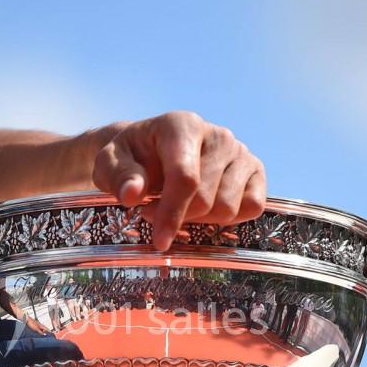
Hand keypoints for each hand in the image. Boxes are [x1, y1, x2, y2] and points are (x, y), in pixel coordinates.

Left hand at [91, 111, 266, 249]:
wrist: (149, 149)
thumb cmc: (130, 157)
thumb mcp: (110, 163)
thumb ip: (118, 176)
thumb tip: (132, 194)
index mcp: (182, 125)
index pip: (185, 177)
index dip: (172, 213)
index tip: (159, 241)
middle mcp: (218, 135)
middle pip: (206, 199)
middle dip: (178, 217)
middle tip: (153, 212)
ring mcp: (240, 152)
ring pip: (228, 208)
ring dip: (200, 219)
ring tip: (177, 207)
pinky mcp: (255, 170)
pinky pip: (253, 207)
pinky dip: (229, 219)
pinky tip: (205, 210)